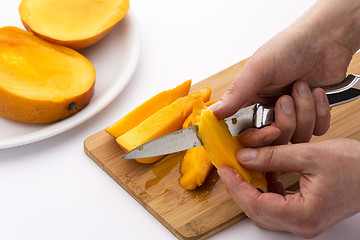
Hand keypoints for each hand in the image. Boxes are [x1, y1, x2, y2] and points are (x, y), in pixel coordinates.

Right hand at [210, 0, 359, 142]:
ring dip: (304, 111)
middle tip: (286, 99)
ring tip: (302, 86)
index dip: (256, 138)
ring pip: (297, 136)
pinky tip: (317, 92)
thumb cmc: (289, 48)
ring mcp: (293, 116)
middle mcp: (270, 112)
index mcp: (251, 102)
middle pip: (274, 140)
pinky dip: (320, 111)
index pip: (247, 133)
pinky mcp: (314, 116)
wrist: (326, 39)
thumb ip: (236, 93)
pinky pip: (318, 130)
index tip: (268, 130)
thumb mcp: (258, 69)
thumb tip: (213, 113)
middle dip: (285, 121)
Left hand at [218, 138, 359, 237]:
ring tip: (243, 170)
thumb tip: (244, 157)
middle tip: (230, 169)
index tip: (225, 170)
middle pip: (257, 211)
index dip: (236, 186)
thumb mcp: (309, 155)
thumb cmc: (354, 166)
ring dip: (250, 190)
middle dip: (239, 189)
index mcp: (303, 215)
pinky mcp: (305, 214)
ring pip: (264, 210)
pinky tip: (264, 174)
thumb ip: (273, 156)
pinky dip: (265, 190)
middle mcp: (302, 224)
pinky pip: (276, 206)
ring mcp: (303, 221)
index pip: (257, 204)